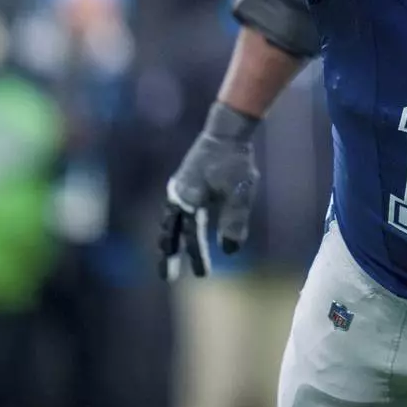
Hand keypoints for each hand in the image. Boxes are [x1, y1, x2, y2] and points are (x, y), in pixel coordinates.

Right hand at [158, 102, 259, 279]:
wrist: (226, 131)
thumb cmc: (234, 161)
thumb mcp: (240, 191)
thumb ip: (234, 220)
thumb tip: (229, 251)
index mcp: (190, 200)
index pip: (193, 236)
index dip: (198, 257)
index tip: (203, 275)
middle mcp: (179, 196)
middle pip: (171, 232)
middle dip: (169, 254)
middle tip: (166, 276)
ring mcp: (179, 188)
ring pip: (170, 221)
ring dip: (169, 239)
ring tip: (168, 256)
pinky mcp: (184, 182)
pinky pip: (174, 210)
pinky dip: (174, 224)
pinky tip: (179, 230)